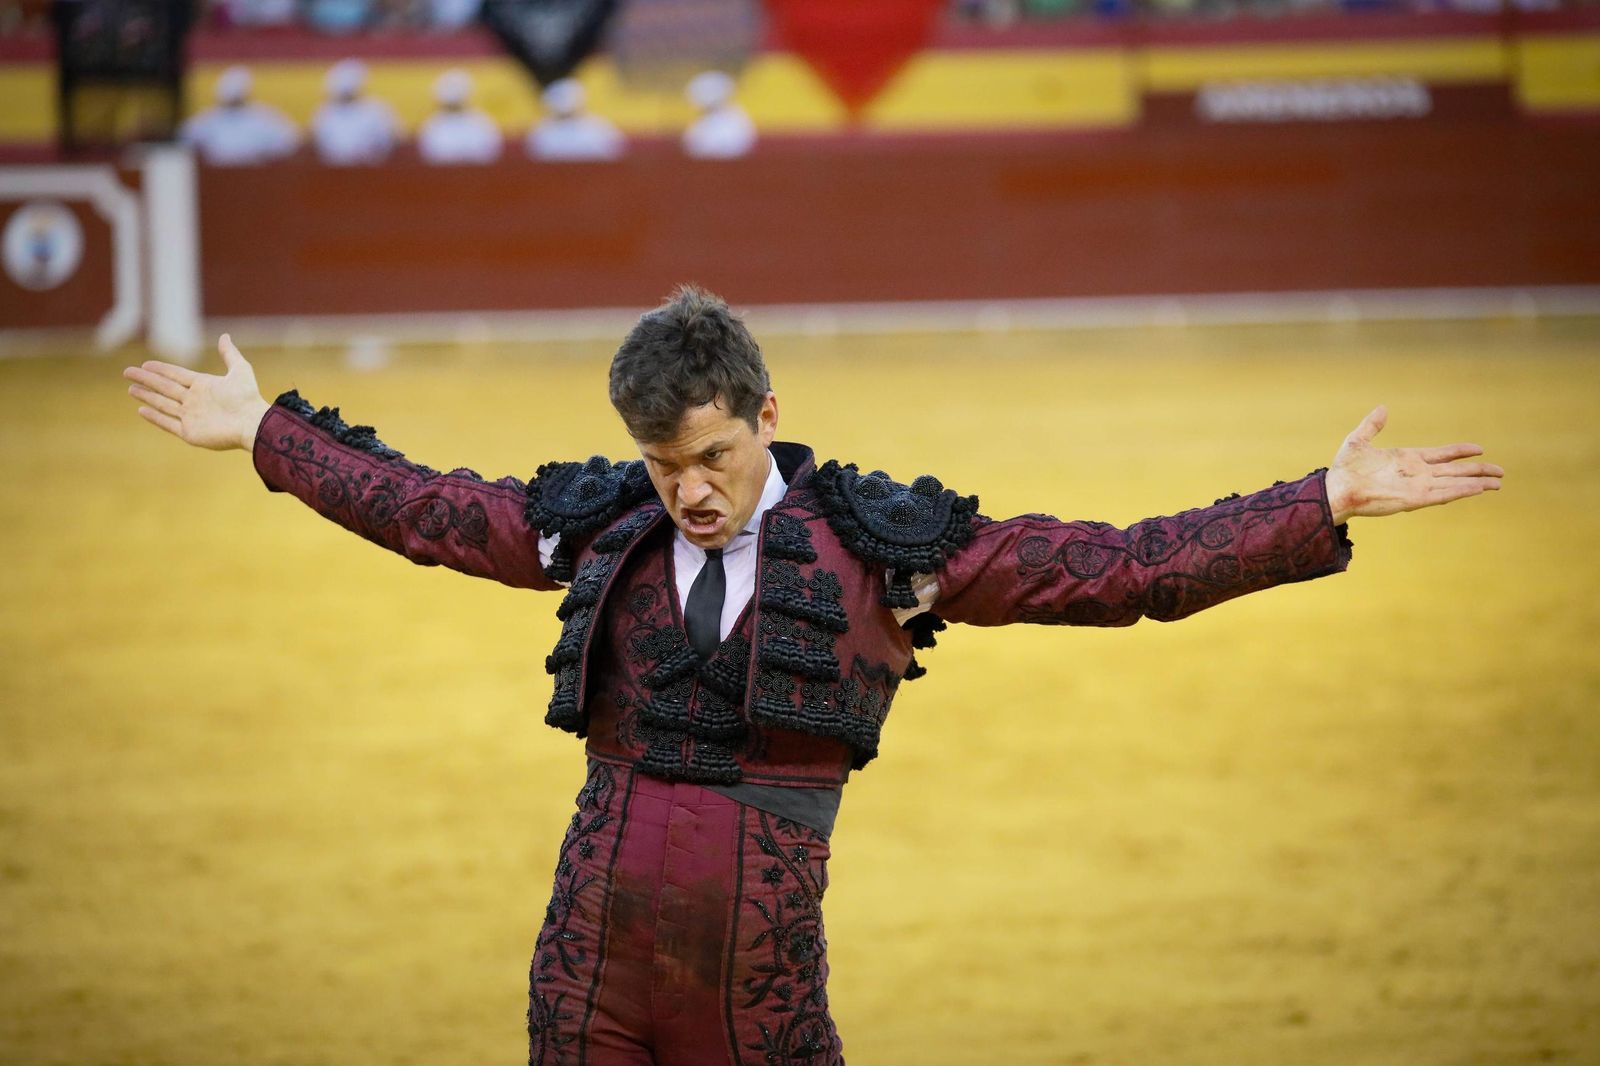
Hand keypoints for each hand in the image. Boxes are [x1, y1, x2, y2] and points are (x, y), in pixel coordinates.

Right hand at [123, 334, 270, 450]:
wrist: (253, 424)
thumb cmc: (248, 398)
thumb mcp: (240, 370)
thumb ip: (230, 354)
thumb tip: (224, 335)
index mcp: (204, 386)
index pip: (176, 375)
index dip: (160, 369)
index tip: (145, 364)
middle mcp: (194, 400)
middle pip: (164, 387)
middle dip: (146, 379)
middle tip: (127, 372)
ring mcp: (191, 417)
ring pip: (163, 404)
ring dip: (147, 396)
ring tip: (131, 389)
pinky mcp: (190, 432)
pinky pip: (168, 423)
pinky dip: (155, 417)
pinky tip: (141, 410)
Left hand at [1324, 405, 1502, 523]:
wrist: (1336, 490)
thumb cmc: (1344, 470)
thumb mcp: (1357, 441)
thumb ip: (1372, 425)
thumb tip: (1382, 408)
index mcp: (1407, 459)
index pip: (1441, 455)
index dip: (1459, 452)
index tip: (1479, 448)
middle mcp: (1416, 473)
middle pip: (1455, 471)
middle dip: (1478, 471)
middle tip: (1501, 471)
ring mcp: (1417, 486)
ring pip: (1454, 484)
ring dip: (1476, 483)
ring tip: (1498, 483)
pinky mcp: (1414, 498)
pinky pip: (1443, 494)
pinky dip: (1461, 491)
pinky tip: (1477, 489)